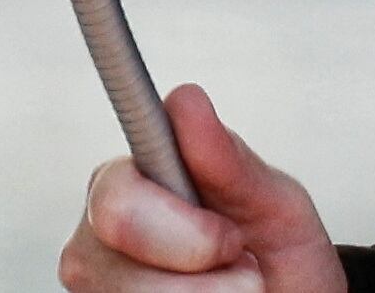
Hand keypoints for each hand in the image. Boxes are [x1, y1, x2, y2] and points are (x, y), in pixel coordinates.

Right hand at [57, 85, 344, 292]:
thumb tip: (186, 101)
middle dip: (207, 280)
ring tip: (226, 288)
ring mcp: (96, 281)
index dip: (189, 234)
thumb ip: (231, 160)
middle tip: (237, 264)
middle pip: (128, 272)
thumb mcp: (276, 206)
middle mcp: (97, 231)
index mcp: (127, 181)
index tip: (230, 241)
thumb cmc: (278, 256)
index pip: (119, 202)